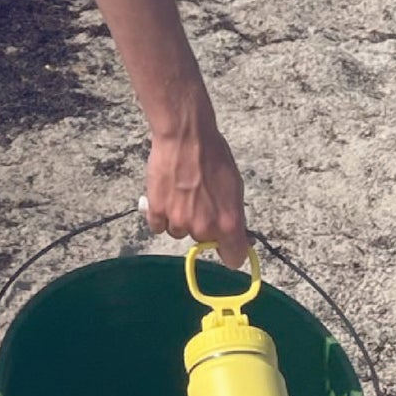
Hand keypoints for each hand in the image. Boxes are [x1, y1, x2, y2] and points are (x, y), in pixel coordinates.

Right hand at [143, 123, 247, 268]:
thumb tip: (239, 234)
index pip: (233, 258)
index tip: (227, 243)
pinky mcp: (157, 212)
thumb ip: (234, 215)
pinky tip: (165, 195)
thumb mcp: (235, 187)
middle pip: (203, 240)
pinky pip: (158, 225)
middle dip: (202, 226)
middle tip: (200, 200)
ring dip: (180, 219)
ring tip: (180, 194)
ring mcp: (178, 221)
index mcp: (229, 223)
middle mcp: (203, 227)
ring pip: (179, 232)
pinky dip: (160, 215)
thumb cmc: (214, 156)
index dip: (231, 251)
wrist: (186, 137)